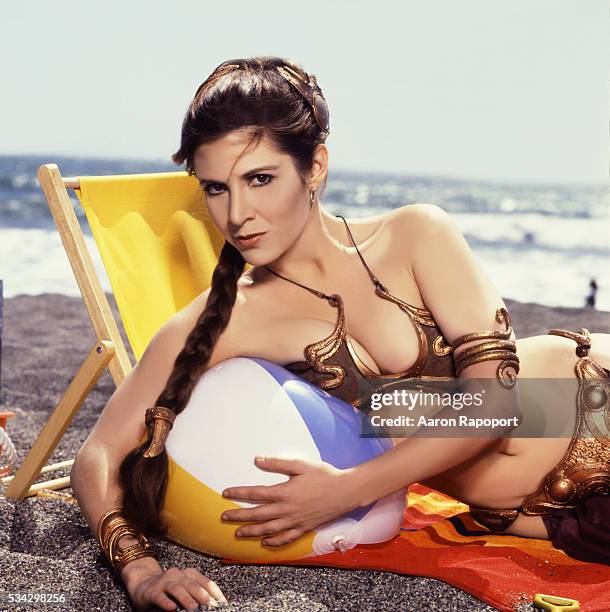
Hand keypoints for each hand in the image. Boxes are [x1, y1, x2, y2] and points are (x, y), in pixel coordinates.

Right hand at [123, 557, 227, 610]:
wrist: (143, 584)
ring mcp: (164, 582)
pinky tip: (171, 608)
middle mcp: (178, 575)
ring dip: (186, 598)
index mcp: (189, 574)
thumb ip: (196, 594)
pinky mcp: (151, 591)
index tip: (221, 603)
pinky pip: (159, 596)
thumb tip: (213, 604)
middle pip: (192, 584)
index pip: (205, 582)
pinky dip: (166, 602)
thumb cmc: (168, 590)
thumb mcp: (184, 589)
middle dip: (202, 594)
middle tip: (210, 605)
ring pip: (177, 588)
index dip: (215, 592)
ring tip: (193, 608)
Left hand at [220, 456, 361, 546]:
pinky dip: (273, 542)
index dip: (239, 493)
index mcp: (284, 492)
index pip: (255, 494)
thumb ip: (277, 463)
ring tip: (238, 533)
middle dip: (239, 516)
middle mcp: (286, 510)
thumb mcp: (300, 465)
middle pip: (257, 515)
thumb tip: (257, 460)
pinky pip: (285, 538)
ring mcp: (295, 521)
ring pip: (268, 529)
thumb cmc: (323, 475)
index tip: (226, 493)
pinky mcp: (304, 528)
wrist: (345, 491)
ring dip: (251, 531)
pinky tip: (265, 542)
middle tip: (224, 517)